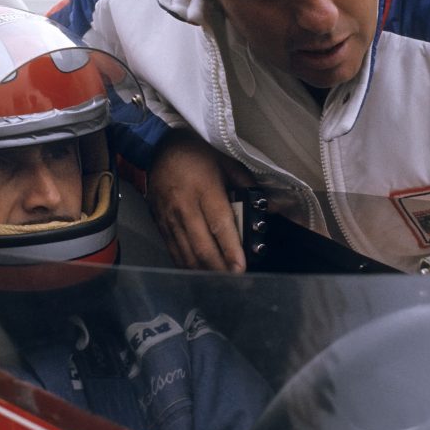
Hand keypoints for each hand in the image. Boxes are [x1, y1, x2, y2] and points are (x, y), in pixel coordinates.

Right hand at [146, 130, 254, 271]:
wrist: (160, 147)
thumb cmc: (197, 154)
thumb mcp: (226, 162)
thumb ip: (247, 186)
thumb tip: (270, 208)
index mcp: (204, 188)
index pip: (219, 224)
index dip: (230, 249)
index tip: (240, 267)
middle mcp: (184, 206)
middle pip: (202, 245)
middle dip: (220, 268)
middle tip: (235, 281)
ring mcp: (169, 217)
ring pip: (186, 253)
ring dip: (204, 271)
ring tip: (220, 282)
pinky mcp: (160, 223)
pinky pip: (173, 250)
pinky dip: (187, 265)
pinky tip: (199, 272)